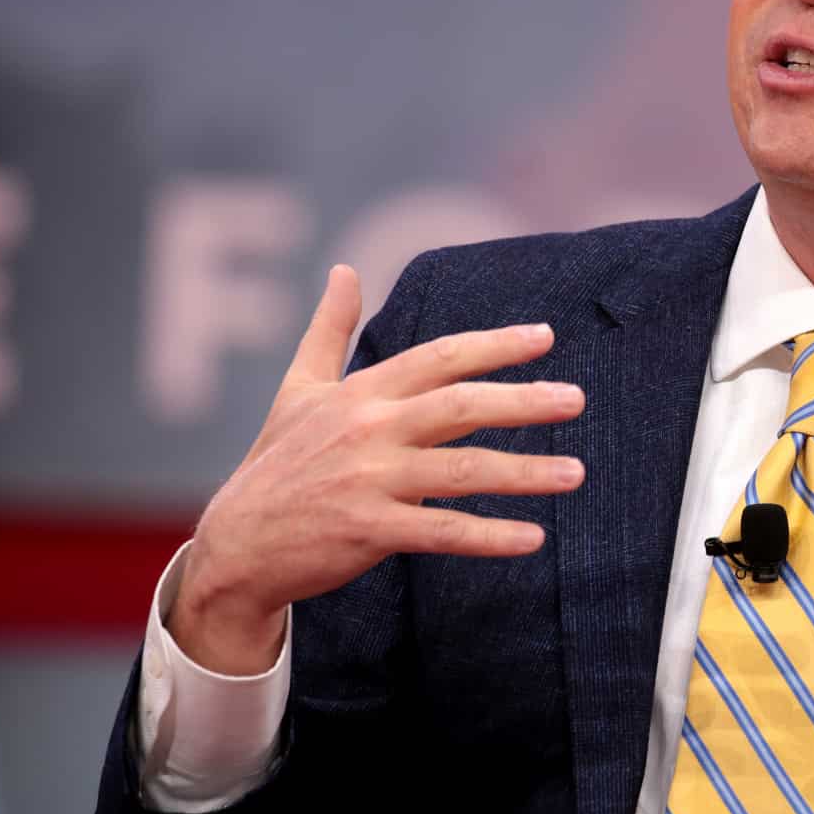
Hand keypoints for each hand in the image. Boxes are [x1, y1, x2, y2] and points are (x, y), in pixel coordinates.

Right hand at [171, 265, 586, 674]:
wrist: (237, 545)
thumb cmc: (276, 463)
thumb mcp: (297, 388)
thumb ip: (329, 329)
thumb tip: (343, 269)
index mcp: (361, 392)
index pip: (440, 357)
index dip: (494, 346)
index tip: (544, 337)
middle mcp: (369, 429)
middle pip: (461, 405)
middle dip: (524, 400)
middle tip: (576, 399)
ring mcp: (369, 481)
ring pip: (462, 470)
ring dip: (525, 473)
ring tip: (575, 472)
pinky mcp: (369, 531)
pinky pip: (443, 532)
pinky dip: (490, 537)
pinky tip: (534, 538)